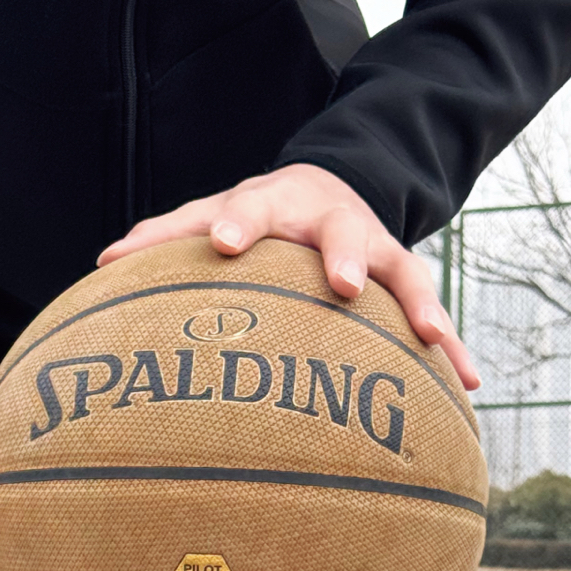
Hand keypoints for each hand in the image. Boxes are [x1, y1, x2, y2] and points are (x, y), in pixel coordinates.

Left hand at [98, 164, 477, 390]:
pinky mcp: (402, 277)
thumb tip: (101, 261)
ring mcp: (374, 248)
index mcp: (277, 203)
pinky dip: (453, 348)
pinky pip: (431, 313)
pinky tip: (469, 384)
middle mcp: (332, 221)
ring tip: (434, 339)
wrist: (330, 186)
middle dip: (341, 256)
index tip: (224, 241)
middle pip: (340, 232)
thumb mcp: (213, 214)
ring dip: (418, 304)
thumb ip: (165, 236)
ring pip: (402, 271)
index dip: (239, 219)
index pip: (252, 205)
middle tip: (340, 283)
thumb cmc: (255, 216)